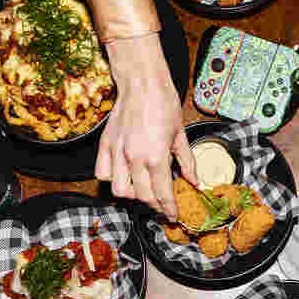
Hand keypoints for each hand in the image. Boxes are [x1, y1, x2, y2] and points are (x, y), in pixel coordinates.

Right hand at [95, 34, 196, 220]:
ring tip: (143, 190)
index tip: (173, 216)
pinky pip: (102, 173)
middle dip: (154, 205)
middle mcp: (134, 158)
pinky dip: (112, 179)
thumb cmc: (163, 104)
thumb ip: (187, 162)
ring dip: (132, 195)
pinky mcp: (105, 144)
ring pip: (119, 189)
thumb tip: (195, 181)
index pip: (162, 193)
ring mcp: (117, 152)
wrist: (142, 82)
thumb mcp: (181, 135)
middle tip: (162, 205)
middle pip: (141, 196)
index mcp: (156, 157)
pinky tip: (124, 175)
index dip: (169, 209)